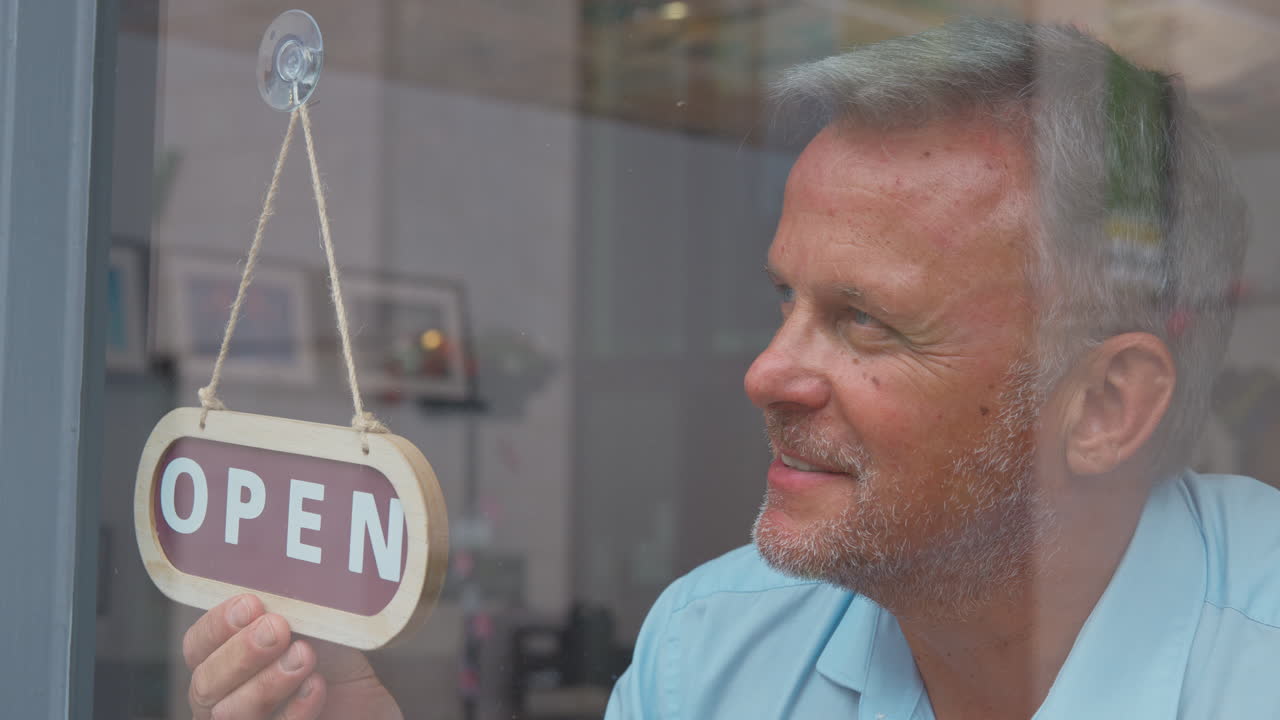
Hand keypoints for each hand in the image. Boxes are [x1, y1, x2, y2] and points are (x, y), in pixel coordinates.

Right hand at [183, 594, 402, 719]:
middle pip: (205, 684)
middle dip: (240, 653)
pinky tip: (317, 686)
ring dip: (267, 682)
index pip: (197, 647)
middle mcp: (224, 699)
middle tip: (277, 629)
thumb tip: (285, 573)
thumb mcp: (316, 627)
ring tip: (304, 655)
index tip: (251, 604)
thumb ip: (293, 608)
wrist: (372, 707)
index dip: (216, 626)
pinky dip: (295, 710)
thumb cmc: (336, 661)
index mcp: (223, 662)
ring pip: (230, 715)